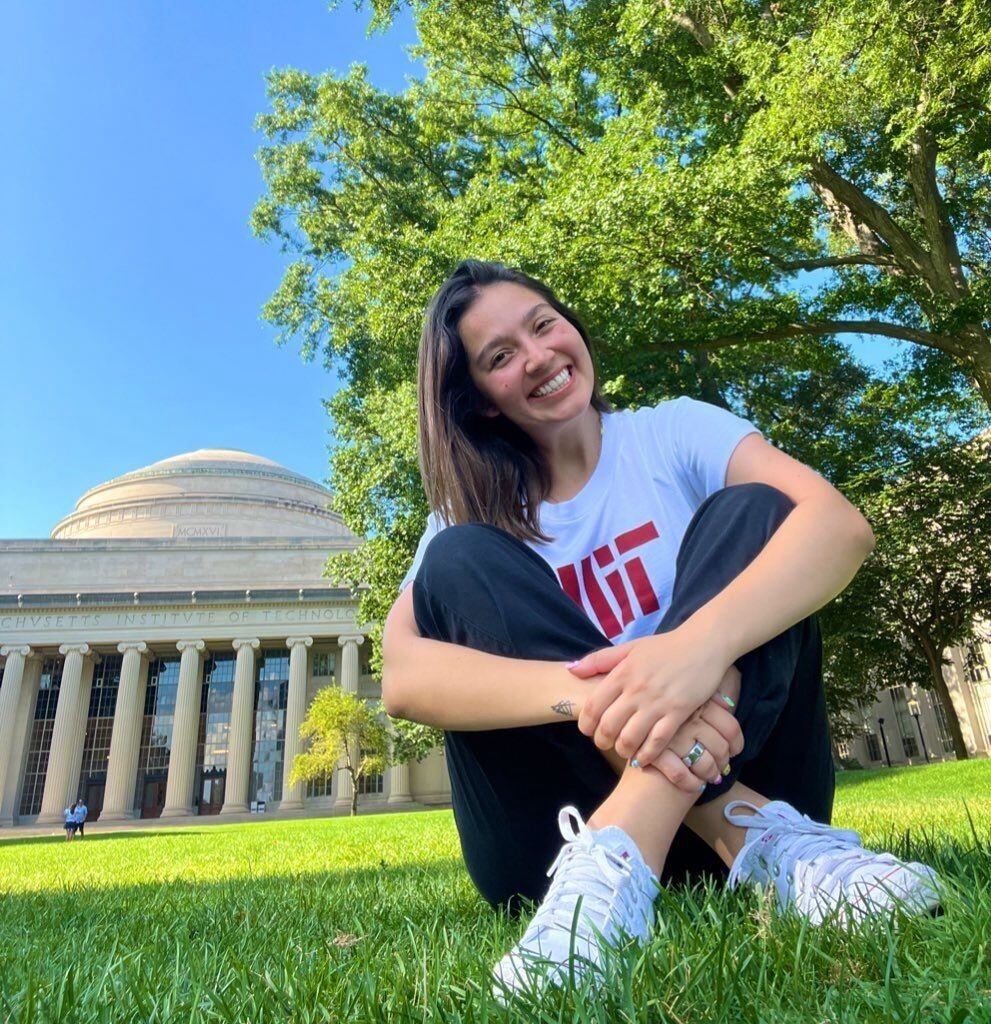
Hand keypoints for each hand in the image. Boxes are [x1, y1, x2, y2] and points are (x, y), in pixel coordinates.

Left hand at [570, 629, 730, 759]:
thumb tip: (571, 670)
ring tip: (623, 750)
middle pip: (609, 726)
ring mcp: (658, 702)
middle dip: (602, 741)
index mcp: (622, 673)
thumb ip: (599, 660)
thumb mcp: (630, 648)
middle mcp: (637, 690)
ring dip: (623, 750)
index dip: (586, 724)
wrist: (703, 644)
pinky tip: (643, 757)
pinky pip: (657, 742)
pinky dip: (647, 754)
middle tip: (604, 744)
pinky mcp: (678, 712)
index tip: (587, 731)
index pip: (594, 706)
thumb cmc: (665, 647)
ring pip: (630, 738)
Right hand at [645, 696, 743, 793]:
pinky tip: (693, 784)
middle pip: (720, 747)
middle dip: (722, 762)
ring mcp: (670, 736)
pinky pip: (682, 775)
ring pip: (705, 763)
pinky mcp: (656, 754)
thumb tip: (727, 704)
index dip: (737, 744)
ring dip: (710, 774)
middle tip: (720, 766)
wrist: (626, 721)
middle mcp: (685, 717)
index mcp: (695, 701)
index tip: (735, 751)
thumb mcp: (683, 693)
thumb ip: (705, 696)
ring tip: (710, 776)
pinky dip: (691, 783)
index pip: (731, 726)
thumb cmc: (661, 703)